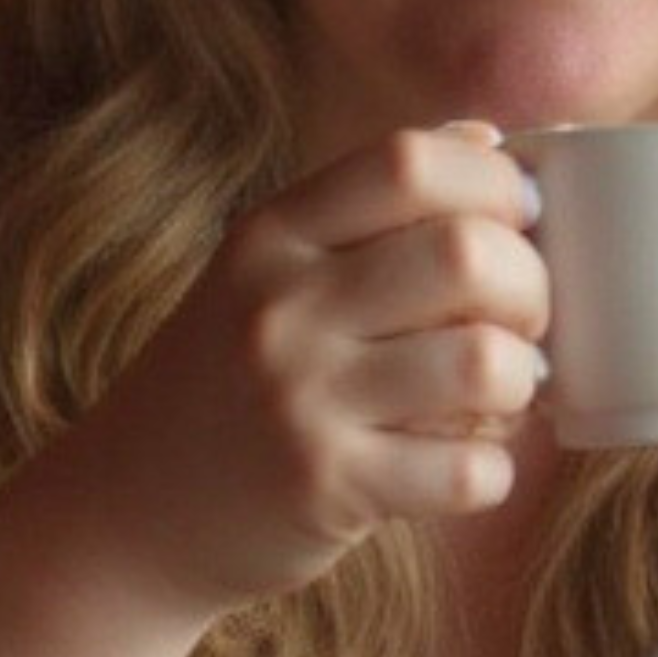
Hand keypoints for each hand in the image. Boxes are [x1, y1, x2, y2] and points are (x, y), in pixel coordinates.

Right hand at [58, 122, 547, 628]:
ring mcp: (300, 400)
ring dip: (521, 380)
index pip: (408, 161)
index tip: (522, 218)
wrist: (126, 517)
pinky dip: (494, 471)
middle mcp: (280, 306)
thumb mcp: (273, 271)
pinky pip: (469, 471)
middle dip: (531, 285)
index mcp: (274, 234)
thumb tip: (490, 139)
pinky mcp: (325, 489)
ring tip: (501, 392)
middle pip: (465, 254)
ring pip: (483, 363)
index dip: (497, 182)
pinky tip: (465, 463)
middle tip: (523, 320)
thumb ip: (375, 204)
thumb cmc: (235, 378)